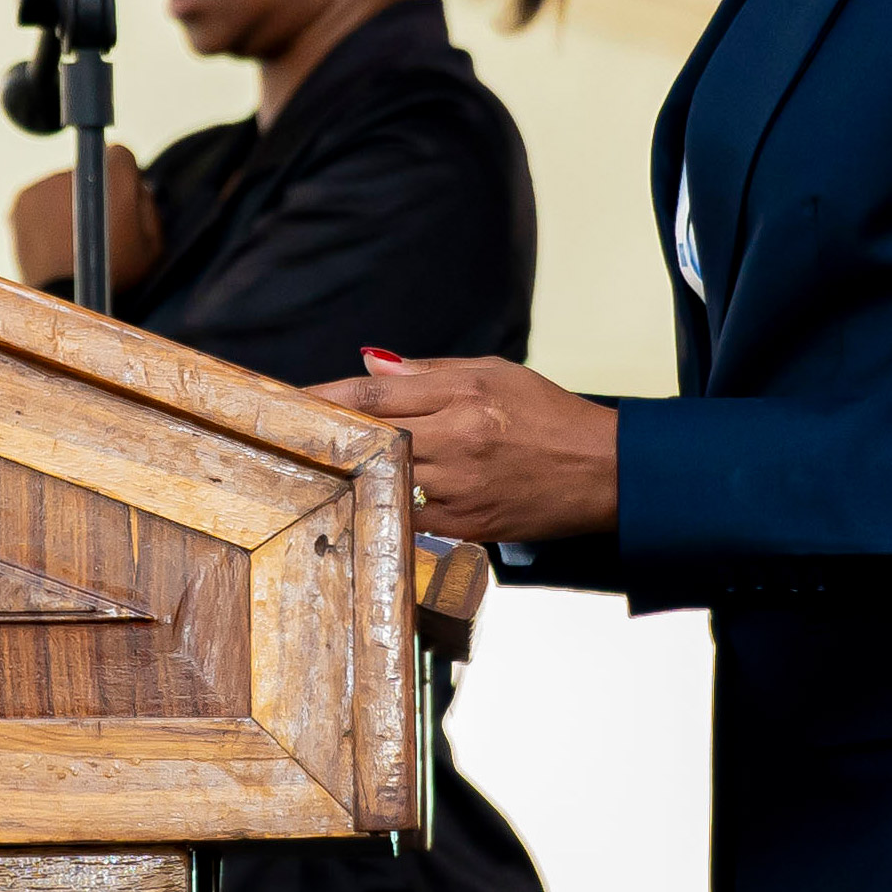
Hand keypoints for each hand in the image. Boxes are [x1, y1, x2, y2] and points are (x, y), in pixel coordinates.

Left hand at [10, 144, 164, 291]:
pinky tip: (54, 239)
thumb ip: (148, 205)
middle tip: (96, 229)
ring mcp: (45, 184)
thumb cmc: (113, 276)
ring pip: (62, 186)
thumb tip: (138, 185)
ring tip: (73, 239)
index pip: (120, 154)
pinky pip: (40, 198)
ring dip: (68, 203)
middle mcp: (76, 171)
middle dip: (95, 192)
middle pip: (90, 171)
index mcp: (114, 178)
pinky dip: (46, 213)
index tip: (121, 199)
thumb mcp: (152, 244)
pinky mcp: (22, 198)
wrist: (65, 298)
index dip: (124, 177)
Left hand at [310, 356, 616, 545]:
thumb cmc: (549, 415)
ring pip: (384, 482)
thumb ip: (428, 372)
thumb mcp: (495, 373)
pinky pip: (409, 519)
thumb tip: (371, 364)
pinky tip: (364, 501)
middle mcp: (459, 442)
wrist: (602, 472)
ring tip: (317, 470)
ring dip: (350, 476)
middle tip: (288, 439)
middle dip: (329, 438)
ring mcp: (461, 490)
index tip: (289, 400)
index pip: (375, 395)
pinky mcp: (468, 528)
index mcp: (464, 397)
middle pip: (371, 440)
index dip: (325, 397)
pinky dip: (386, 507)